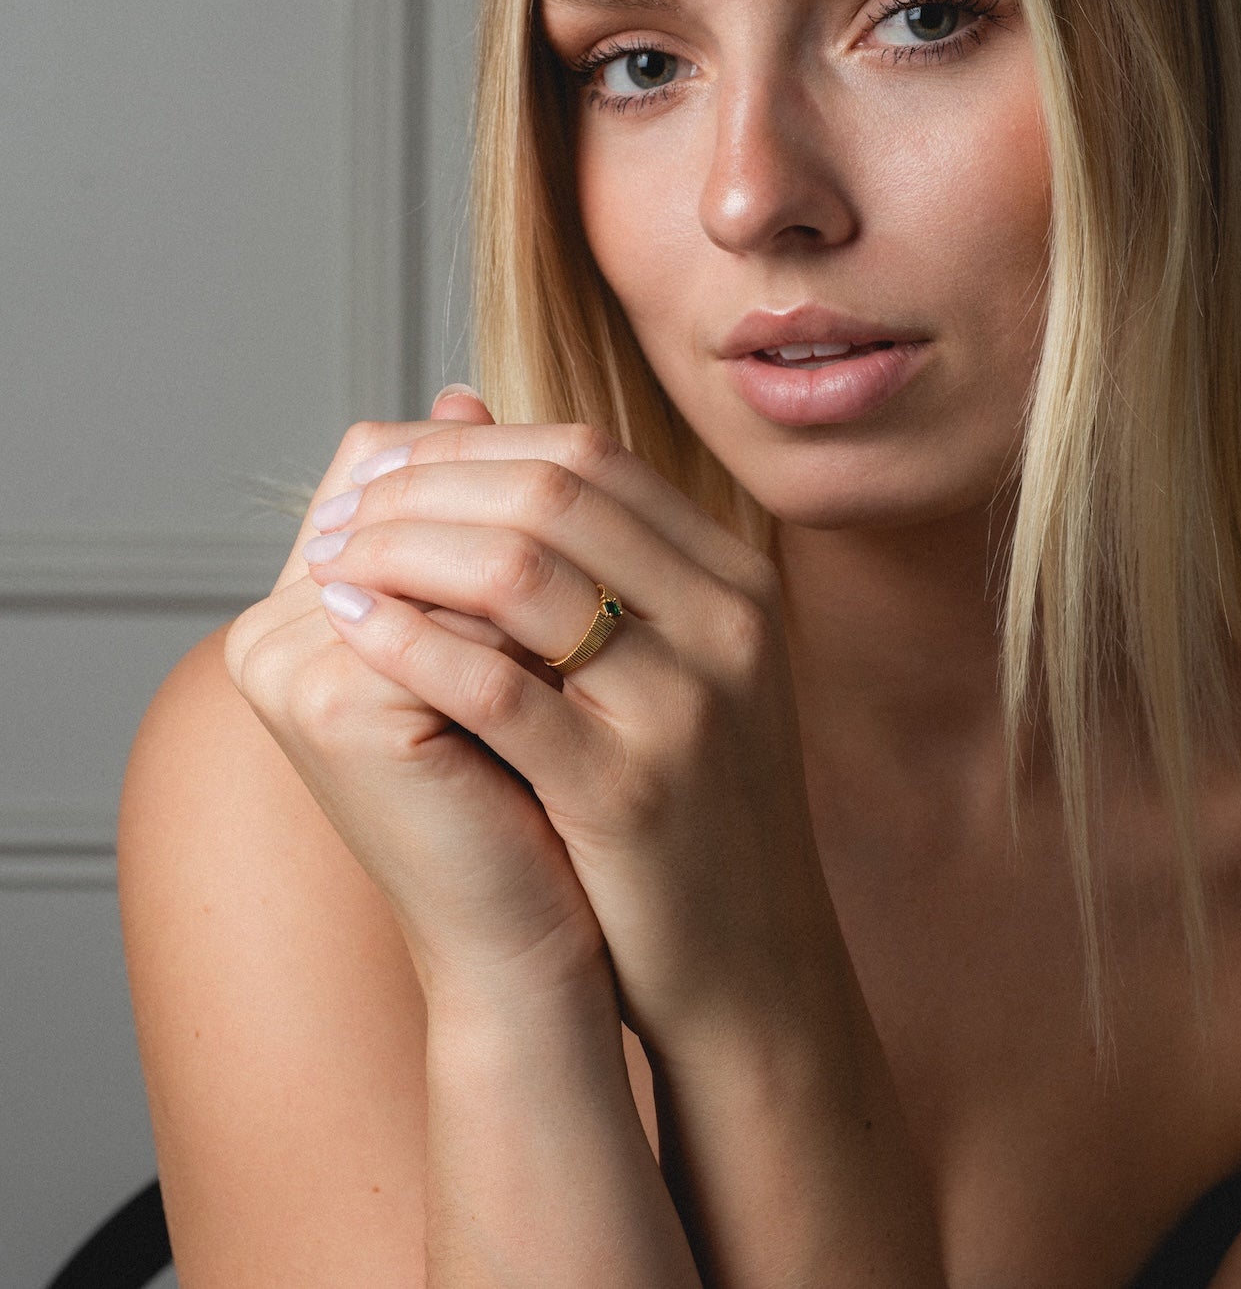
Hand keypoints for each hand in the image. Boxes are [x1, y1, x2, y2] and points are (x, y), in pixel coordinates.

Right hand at [224, 391, 613, 1010]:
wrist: (526, 948)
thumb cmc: (527, 801)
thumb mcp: (498, 650)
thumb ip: (478, 532)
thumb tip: (470, 391)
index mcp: (301, 606)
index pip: (389, 464)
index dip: (493, 446)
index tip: (588, 448)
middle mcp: (274, 627)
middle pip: (408, 481)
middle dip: (519, 470)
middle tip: (613, 468)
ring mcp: (294, 664)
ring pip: (444, 534)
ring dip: (538, 525)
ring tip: (618, 545)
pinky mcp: (338, 707)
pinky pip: (459, 610)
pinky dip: (540, 603)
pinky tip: (609, 611)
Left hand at [297, 420, 839, 1055]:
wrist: (753, 966)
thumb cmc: (692, 811)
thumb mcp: (678, 669)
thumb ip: (601, 565)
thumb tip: (471, 432)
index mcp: (738, 583)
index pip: (590, 456)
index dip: (471, 448)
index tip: (387, 468)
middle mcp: (727, 625)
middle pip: (554, 490)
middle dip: (423, 486)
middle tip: (339, 510)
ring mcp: (686, 707)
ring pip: (522, 570)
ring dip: (400, 548)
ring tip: (330, 563)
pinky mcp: (629, 793)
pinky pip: (497, 687)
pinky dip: (408, 641)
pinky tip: (349, 628)